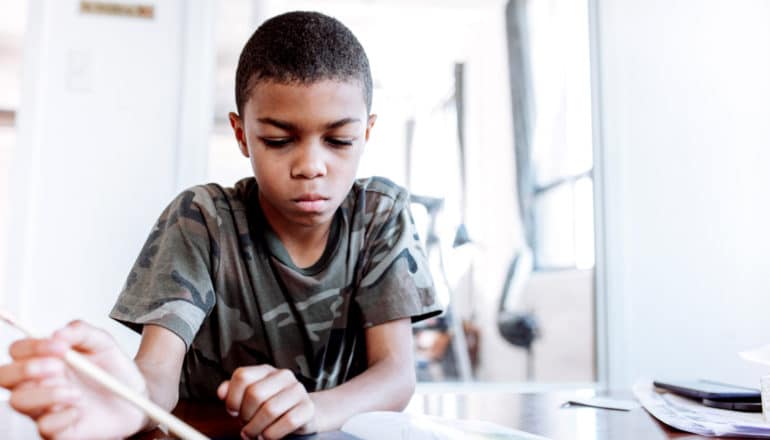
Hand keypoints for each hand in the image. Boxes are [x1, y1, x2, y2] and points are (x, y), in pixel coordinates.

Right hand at [0, 320, 147, 438]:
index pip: (18, 351)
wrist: (138, 393)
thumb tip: (57, 333)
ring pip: (19, 401)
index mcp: (46, 360)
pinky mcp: (60, 429)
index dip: (32, 346)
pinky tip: (79, 410)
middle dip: (27, 369)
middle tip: (57, 367)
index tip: (60, 346)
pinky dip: (61, 416)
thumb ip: (80, 331)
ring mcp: (47, 407)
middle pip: (5, 377)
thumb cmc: (113, 369)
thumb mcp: (102, 342)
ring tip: (76, 392)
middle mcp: (40, 383)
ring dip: (46, 393)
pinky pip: (44, 427)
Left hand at [217, 365, 316, 439]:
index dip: (232, 398)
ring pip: (270, 410)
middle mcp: (283, 376)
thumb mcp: (250, 398)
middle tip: (246, 426)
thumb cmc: (271, 407)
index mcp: (265, 371)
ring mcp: (298, 390)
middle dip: (245, 416)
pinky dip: (272, 434)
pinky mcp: (308, 407)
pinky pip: (288, 421)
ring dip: (256, 429)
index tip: (234, 411)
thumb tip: (222, 392)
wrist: (304, 414)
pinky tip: (268, 436)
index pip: (242, 376)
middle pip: (254, 394)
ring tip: (254, 434)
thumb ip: (233, 392)